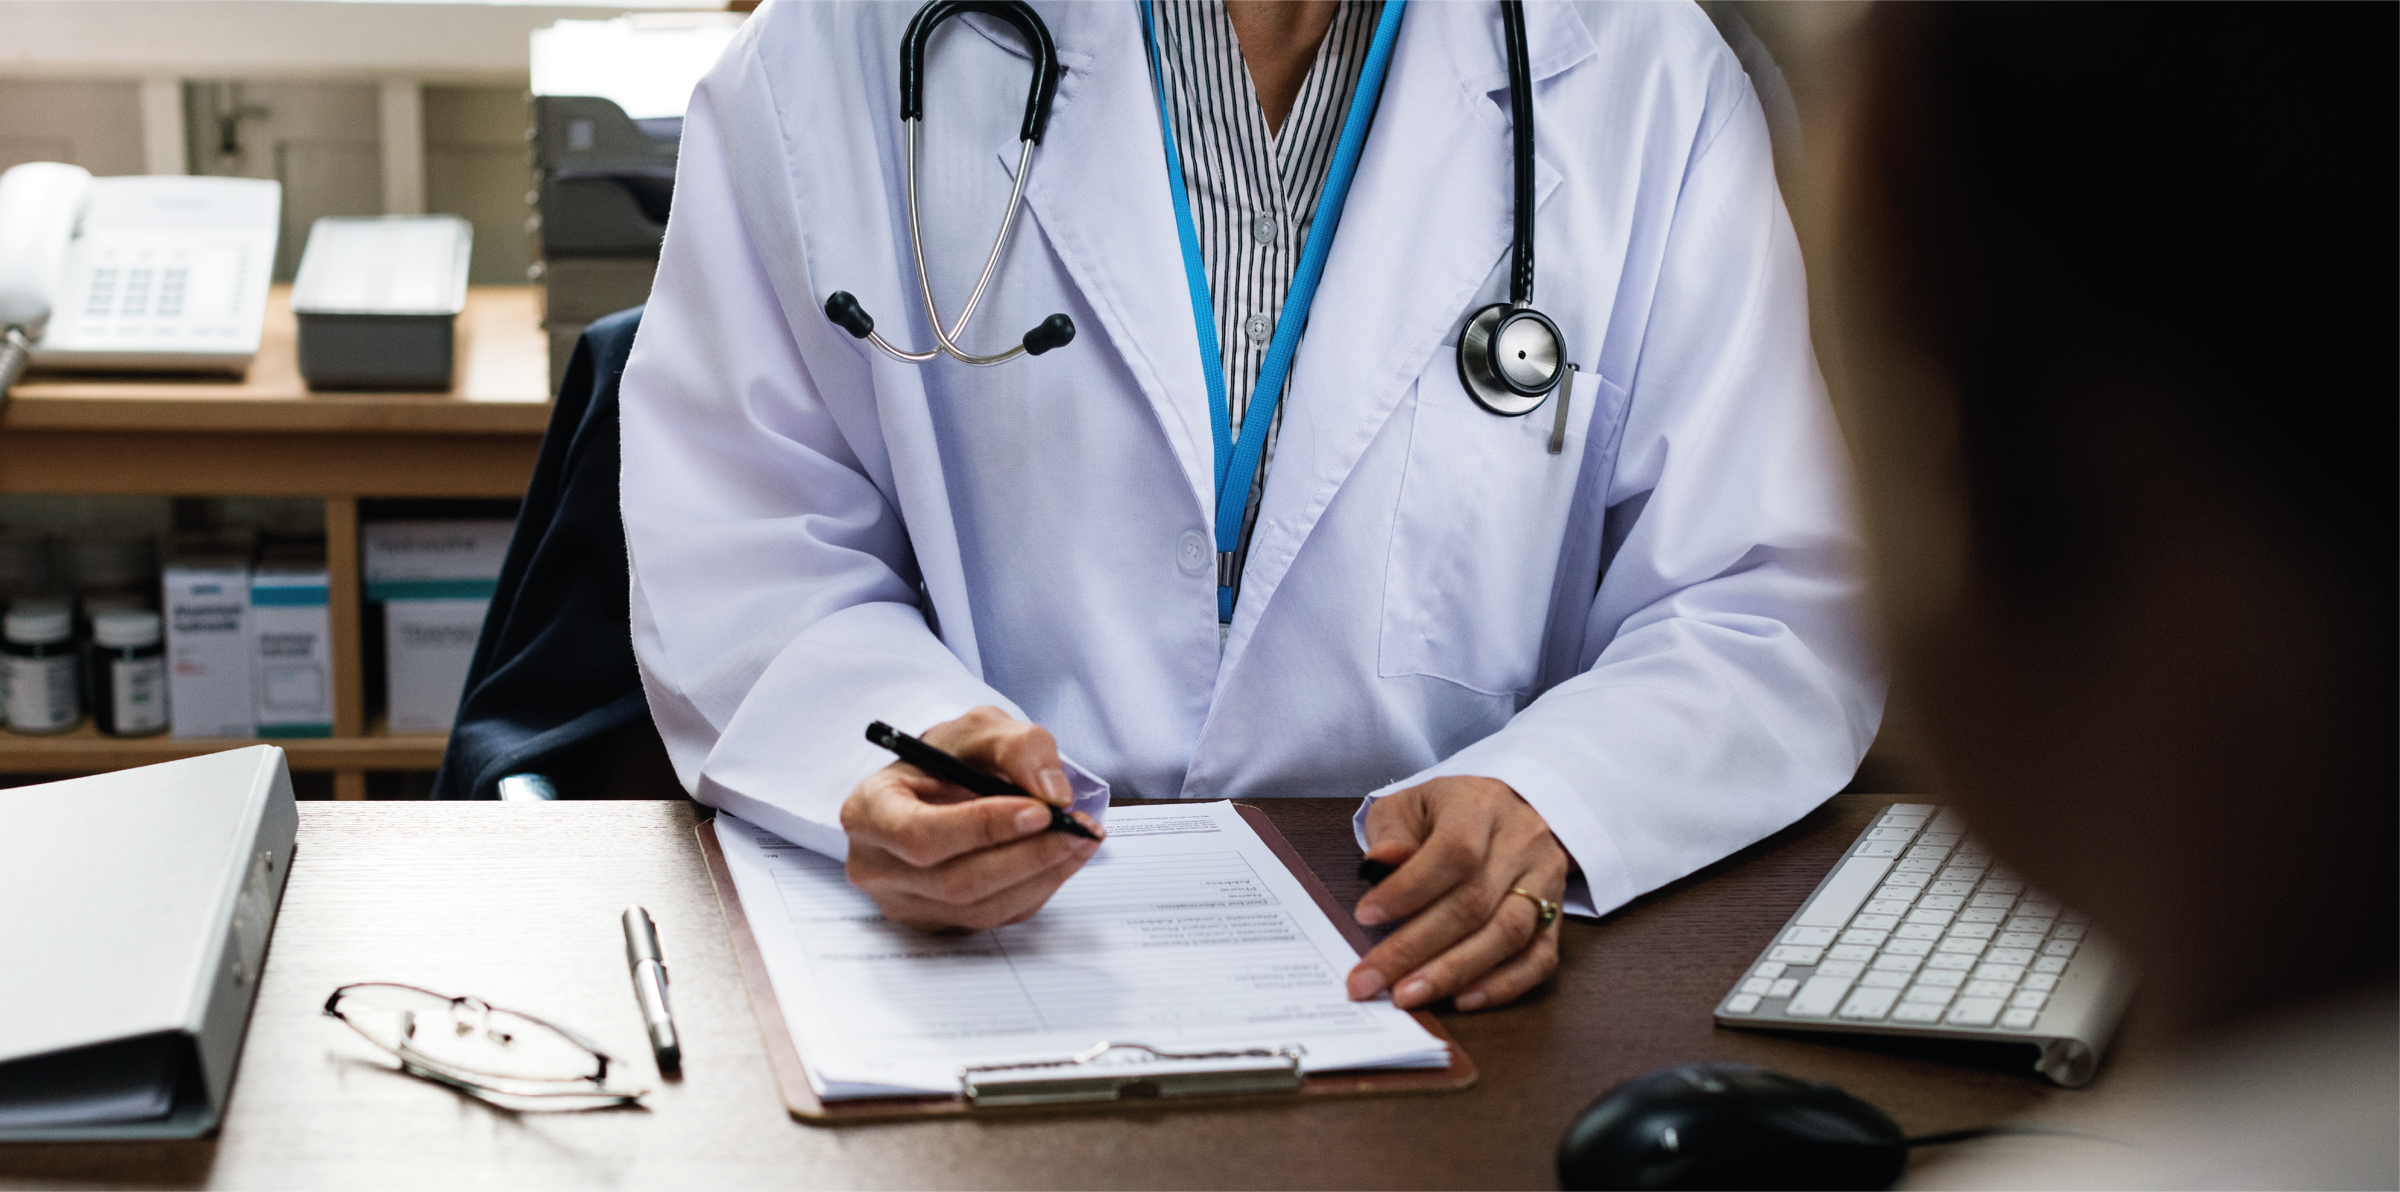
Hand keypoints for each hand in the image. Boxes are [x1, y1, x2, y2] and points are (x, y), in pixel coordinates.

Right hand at [839, 707, 1103, 930]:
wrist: (939, 783)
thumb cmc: (950, 756)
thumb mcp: (980, 728)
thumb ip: (1017, 747)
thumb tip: (1051, 792)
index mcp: (868, 810)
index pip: (921, 835)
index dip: (983, 828)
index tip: (1039, 810)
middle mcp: (877, 864)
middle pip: (955, 880)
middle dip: (1027, 855)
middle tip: (1076, 828)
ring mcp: (904, 902)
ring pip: (980, 907)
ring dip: (1042, 875)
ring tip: (1082, 839)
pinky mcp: (938, 922)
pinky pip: (995, 919)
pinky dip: (1038, 889)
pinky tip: (1063, 858)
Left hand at [1348, 777, 1567, 1011]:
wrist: (1505, 810)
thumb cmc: (1447, 812)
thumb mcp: (1409, 805)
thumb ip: (1392, 833)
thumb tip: (1381, 862)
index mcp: (1481, 806)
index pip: (1453, 852)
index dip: (1409, 890)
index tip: (1366, 916)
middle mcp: (1522, 842)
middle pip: (1475, 903)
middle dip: (1417, 948)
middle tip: (1373, 979)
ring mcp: (1545, 880)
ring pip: (1508, 935)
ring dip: (1455, 973)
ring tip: (1410, 995)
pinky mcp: (1557, 915)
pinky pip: (1539, 959)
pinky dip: (1502, 986)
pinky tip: (1462, 1000)